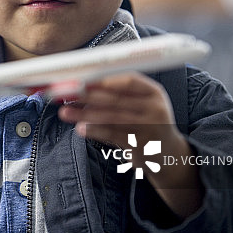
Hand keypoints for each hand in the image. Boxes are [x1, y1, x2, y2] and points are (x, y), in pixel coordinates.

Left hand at [58, 72, 202, 217]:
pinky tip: (80, 129)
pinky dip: (95, 131)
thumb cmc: (145, 122)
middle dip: (87, 95)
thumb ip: (117, 94)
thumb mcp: (140, 104)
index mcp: (153, 92)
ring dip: (85, 114)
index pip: (128, 80)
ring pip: (112, 118)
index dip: (102, 78)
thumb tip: (80, 85)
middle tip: (65, 93)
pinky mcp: (141, 146)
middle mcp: (154, 108)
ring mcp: (149, 128)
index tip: (79, 78)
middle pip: (116, 98)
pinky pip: (113, 135)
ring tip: (65, 112)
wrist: (167, 155)